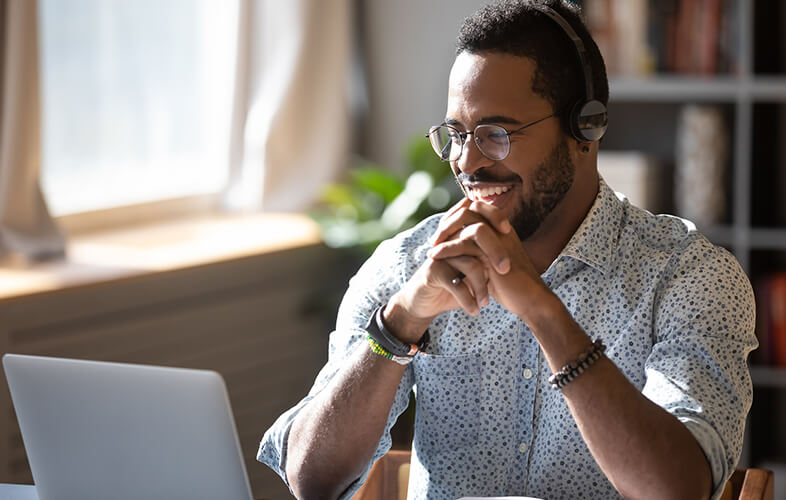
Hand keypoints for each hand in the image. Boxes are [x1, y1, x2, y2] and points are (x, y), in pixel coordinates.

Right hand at [383, 199, 511, 342]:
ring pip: (470, 264)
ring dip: (481, 286)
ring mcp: (440, 255)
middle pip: (476, 235)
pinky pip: (456, 283)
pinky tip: (474, 310)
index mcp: (459, 235)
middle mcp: (449, 241)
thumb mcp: (472, 270)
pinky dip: (468, 299)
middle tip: (505, 271)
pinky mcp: (433, 272)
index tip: (508, 230)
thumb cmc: (454, 284)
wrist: (425, 302)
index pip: (477, 212)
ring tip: (486, 303)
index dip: (494, 215)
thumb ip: (487, 257)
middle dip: (495, 253)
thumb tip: (516, 252)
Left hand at [427, 199, 550, 320]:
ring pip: (467, 221)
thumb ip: (479, 251)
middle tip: (434, 238)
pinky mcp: (494, 254)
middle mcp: (501, 229)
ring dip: (445, 231)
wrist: (530, 300)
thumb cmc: (511, 285)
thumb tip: (459, 245)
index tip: (442, 231)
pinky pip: (465, 243)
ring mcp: (499, 239)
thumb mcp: (492, 263)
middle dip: (448, 220)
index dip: (456, 215)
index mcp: (502, 229)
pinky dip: (447, 248)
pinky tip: (435, 256)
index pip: (476, 207)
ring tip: (432, 247)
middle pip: (470, 208)